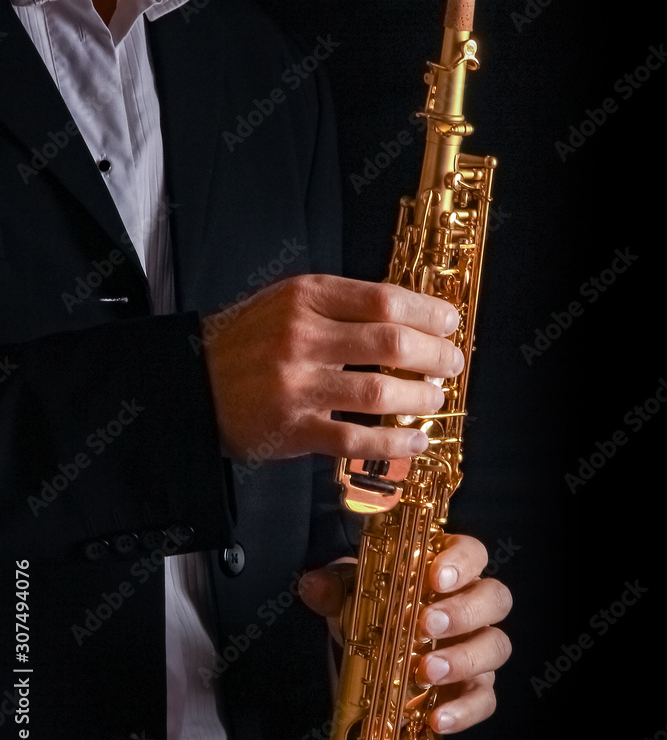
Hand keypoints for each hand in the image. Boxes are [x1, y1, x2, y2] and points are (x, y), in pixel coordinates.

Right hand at [202, 274, 463, 461]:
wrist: (189, 383)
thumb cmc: (246, 342)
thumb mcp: (286, 302)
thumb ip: (340, 305)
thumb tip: (408, 318)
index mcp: (305, 297)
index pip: (384, 298)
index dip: (428, 312)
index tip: (450, 322)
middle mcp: (302, 336)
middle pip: (390, 341)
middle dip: (435, 354)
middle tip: (452, 362)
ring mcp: (297, 384)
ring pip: (380, 390)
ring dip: (421, 397)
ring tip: (435, 399)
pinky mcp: (293, 428)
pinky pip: (357, 438)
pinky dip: (394, 442)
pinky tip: (415, 442)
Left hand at [298, 534, 511, 734]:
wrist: (370, 651)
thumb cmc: (372, 609)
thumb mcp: (350, 593)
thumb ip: (335, 587)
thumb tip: (312, 585)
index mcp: (447, 568)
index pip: (472, 552)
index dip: (461, 561)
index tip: (436, 576)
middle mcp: (472, 603)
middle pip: (494, 598)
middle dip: (464, 611)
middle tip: (428, 624)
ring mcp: (477, 645)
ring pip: (496, 646)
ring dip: (463, 659)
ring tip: (426, 671)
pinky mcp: (475, 687)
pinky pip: (484, 698)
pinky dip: (464, 709)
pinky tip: (437, 717)